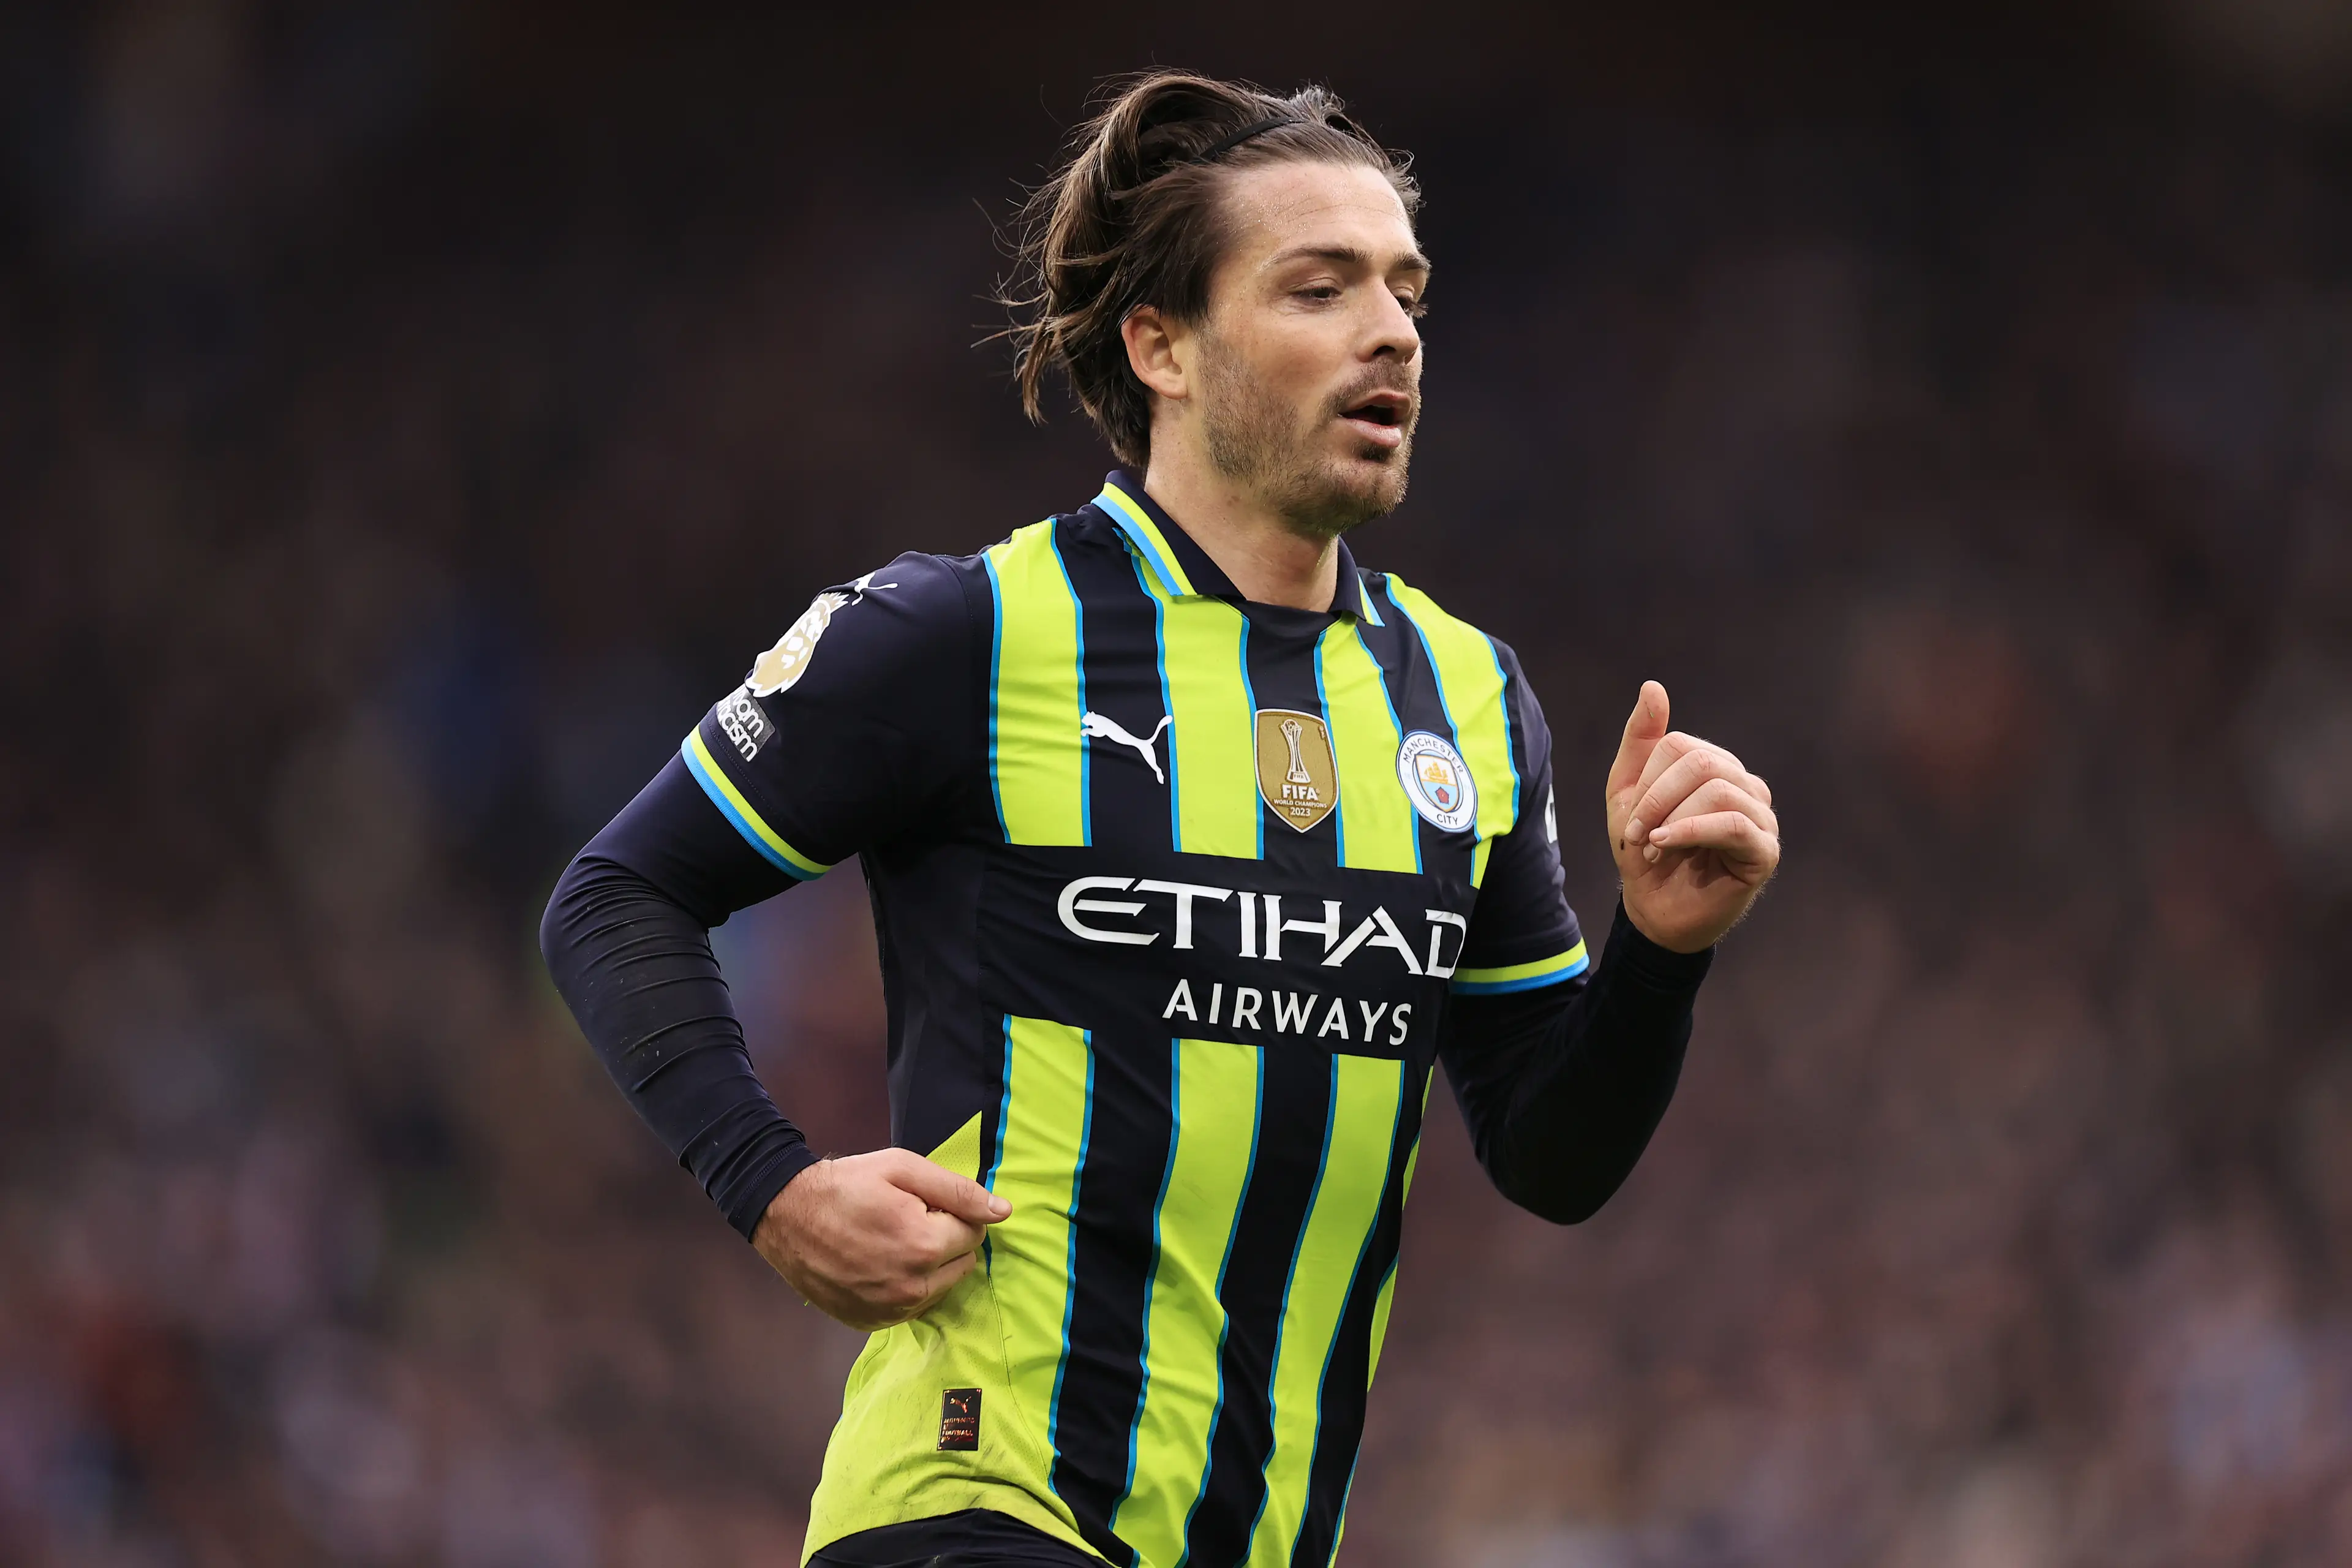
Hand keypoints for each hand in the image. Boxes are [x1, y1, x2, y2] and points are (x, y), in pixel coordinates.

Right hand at [751, 1149, 1011, 1330]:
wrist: (785, 1215)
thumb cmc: (846, 1184)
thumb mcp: (903, 1168)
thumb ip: (958, 1191)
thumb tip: (1004, 1212)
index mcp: (924, 1245)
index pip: (975, 1233)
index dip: (955, 1213)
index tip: (925, 1203)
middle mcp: (912, 1287)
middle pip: (962, 1262)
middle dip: (946, 1240)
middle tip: (908, 1218)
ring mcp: (889, 1311)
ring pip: (940, 1287)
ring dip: (929, 1265)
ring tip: (892, 1239)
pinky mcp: (871, 1322)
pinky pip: (912, 1307)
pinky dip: (907, 1286)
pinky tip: (881, 1263)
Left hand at [1605, 680, 1779, 952]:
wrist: (1653, 909)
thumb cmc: (1645, 850)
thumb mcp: (1628, 792)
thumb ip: (1641, 741)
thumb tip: (1653, 686)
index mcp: (1716, 768)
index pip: (1681, 746)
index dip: (1648, 780)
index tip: (1633, 819)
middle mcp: (1745, 786)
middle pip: (1702, 762)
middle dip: (1658, 798)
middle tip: (1640, 833)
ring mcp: (1761, 817)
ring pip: (1717, 789)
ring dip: (1672, 819)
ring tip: (1656, 846)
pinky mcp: (1764, 851)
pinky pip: (1733, 824)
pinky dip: (1692, 831)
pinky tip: (1668, 846)